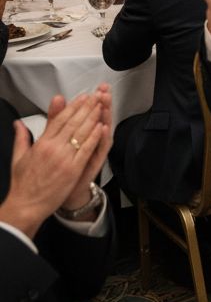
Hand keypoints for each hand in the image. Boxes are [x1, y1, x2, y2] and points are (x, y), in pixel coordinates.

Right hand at [0, 89, 107, 237]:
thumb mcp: (19, 157)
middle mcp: (53, 148)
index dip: (72, 107)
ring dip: (93, 117)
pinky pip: (86, 149)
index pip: (59, 120)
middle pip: (72, 122)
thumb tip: (18, 123)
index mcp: (41, 144)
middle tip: (96, 96)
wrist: (26, 205)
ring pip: (81, 133)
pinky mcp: (73, 169)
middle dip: (86, 108)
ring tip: (101, 106)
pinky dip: (94, 137)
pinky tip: (101, 127)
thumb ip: (21, 137)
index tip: (81, 98)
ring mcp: (64, 158)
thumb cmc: (23, 183)